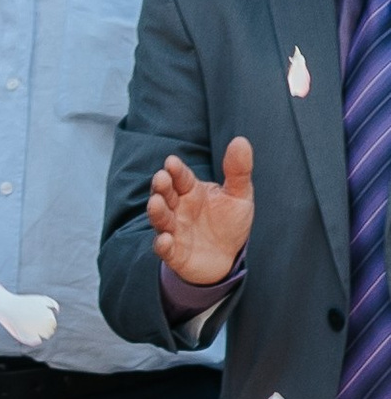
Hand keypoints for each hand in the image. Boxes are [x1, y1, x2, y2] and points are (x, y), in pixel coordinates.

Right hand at [146, 136, 251, 284]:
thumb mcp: (239, 195)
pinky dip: (162, 244)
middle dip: (161, 187)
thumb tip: (241, 140)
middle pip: (165, 194)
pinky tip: (165, 240)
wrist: (226, 257)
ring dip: (157, 211)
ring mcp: (173, 230)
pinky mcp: (174, 253)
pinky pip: (164, 249)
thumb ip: (238, 170)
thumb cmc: (228, 222)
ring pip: (161, 219)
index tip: (171, 162)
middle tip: (161, 178)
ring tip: (156, 203)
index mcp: (191, 191)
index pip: (181, 177)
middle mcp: (177, 208)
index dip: (176, 170)